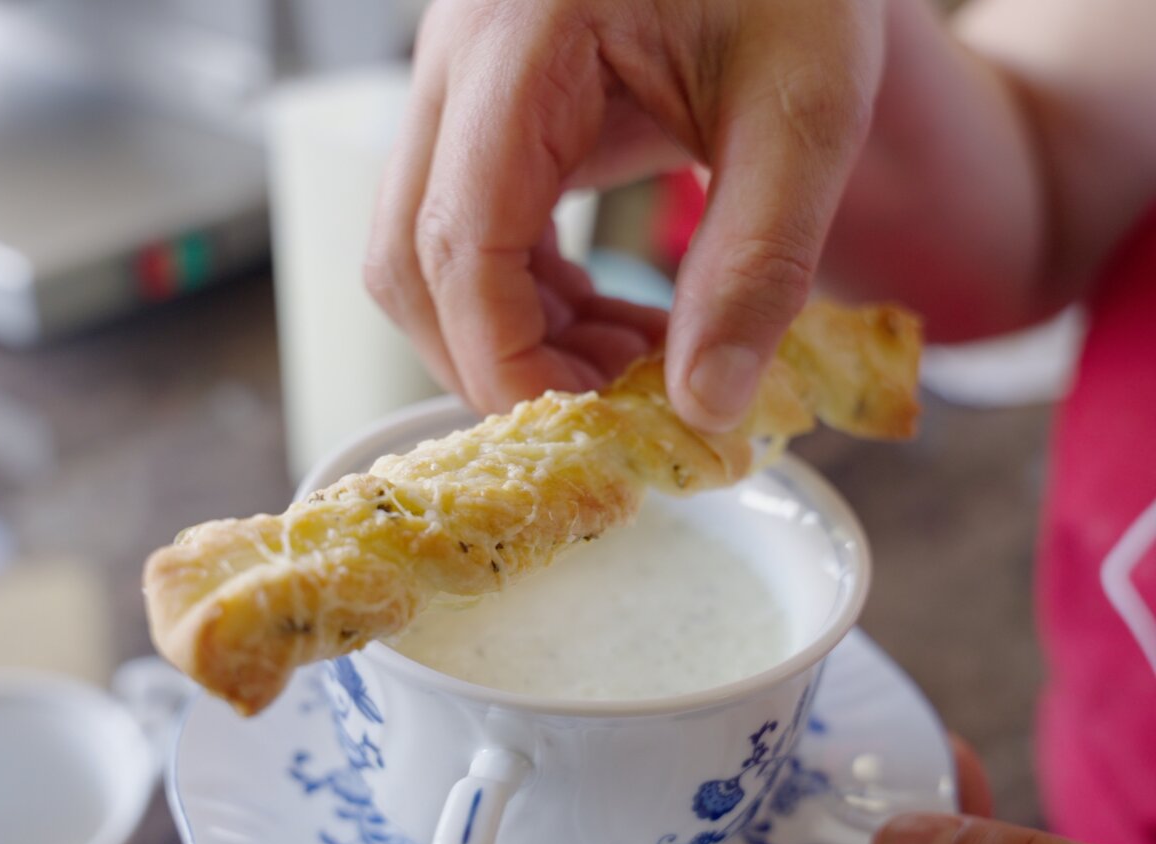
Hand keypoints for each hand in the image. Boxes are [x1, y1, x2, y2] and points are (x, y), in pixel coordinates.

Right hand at [365, 0, 885, 429]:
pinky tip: (606, 320)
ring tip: (627, 366)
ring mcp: (460, 84)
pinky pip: (468, 231)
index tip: (590, 429)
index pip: (460, 241)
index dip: (507, 360)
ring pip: (427, 256)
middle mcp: (459, 62)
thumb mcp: (804, 108)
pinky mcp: (486, 109)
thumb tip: (705, 407)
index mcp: (520, 43)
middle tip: (612, 407)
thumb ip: (757, 261)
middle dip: (499, 360)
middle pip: (411, 261)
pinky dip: (526, 299)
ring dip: (513, 335)